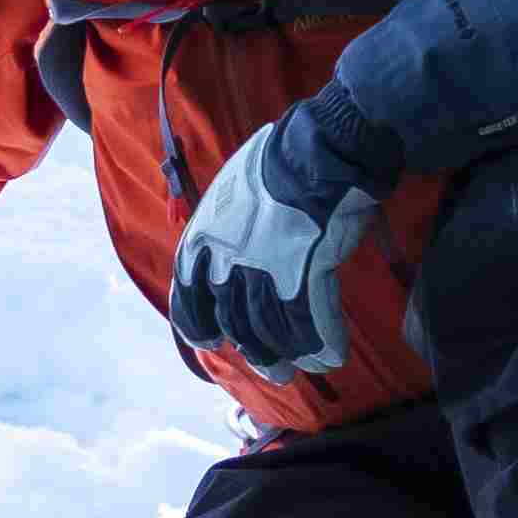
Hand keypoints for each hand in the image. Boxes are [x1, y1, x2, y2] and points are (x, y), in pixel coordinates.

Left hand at [166, 117, 368, 382]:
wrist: (319, 147)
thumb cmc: (282, 160)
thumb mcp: (233, 189)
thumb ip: (228, 225)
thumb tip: (236, 245)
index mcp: (202, 237)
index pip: (187, 296)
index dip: (197, 325)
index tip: (210, 342)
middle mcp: (226, 260)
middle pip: (234, 322)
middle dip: (254, 351)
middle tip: (274, 369)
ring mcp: (263, 270)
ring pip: (270, 330)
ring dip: (286, 355)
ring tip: (300, 369)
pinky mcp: (303, 275)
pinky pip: (308, 324)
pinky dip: (321, 344)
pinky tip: (330, 356)